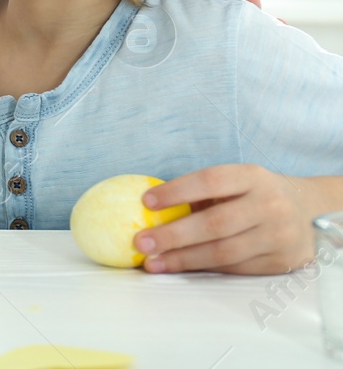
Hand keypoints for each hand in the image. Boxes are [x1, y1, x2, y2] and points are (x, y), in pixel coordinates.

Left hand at [135, 164, 317, 273]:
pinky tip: (179, 267)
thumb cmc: (253, 193)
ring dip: (183, 259)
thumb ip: (200, 193)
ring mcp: (279, 236)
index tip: (145, 202)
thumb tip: (150, 211)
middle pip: (216, 224)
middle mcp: (269, 206)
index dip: (177, 191)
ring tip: (153, 262)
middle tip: (141, 242)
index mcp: (252, 177)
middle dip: (173, 235)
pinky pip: (235, 268)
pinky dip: (203, 268)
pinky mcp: (282, 261)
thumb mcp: (234, 181)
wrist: (306, 209)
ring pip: (224, 252)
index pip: (210, 181)